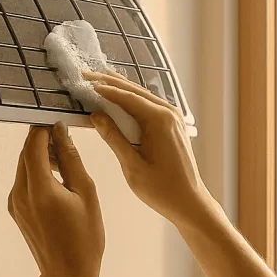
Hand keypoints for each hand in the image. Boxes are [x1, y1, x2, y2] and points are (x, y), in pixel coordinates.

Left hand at [8, 123, 104, 276]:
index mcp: (38, 188)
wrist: (67, 275)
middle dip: (43, 141)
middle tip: (66, 138)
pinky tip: (58, 181)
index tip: (59, 119)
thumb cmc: (85, 237)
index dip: (44, 127)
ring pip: (24, 167)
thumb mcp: (85, 193)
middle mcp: (19, 193)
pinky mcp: (15, 210)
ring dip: (41, 157)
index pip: (33, 144)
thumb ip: (71, 159)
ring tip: (67, 162)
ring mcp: (14, 203)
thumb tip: (60, 131)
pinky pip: (24, 182)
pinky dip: (38, 173)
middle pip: (26, 153)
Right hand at [83, 71, 213, 230]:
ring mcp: (173, 117)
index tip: (86, 82)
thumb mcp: (132, 166)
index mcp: (160, 121)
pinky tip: (119, 96)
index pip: (127, 98)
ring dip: (120, 88)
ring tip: (99, 79)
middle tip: (87, 74)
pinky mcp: (172, 124)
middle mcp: (169, 113)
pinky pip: (149, 105)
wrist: (189, 202)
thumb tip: (96, 116)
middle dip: (110, 82)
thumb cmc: (162, 189)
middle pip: (135, 91)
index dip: (105, 90)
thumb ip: (113, 138)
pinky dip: (131, 99)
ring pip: (142, 95)